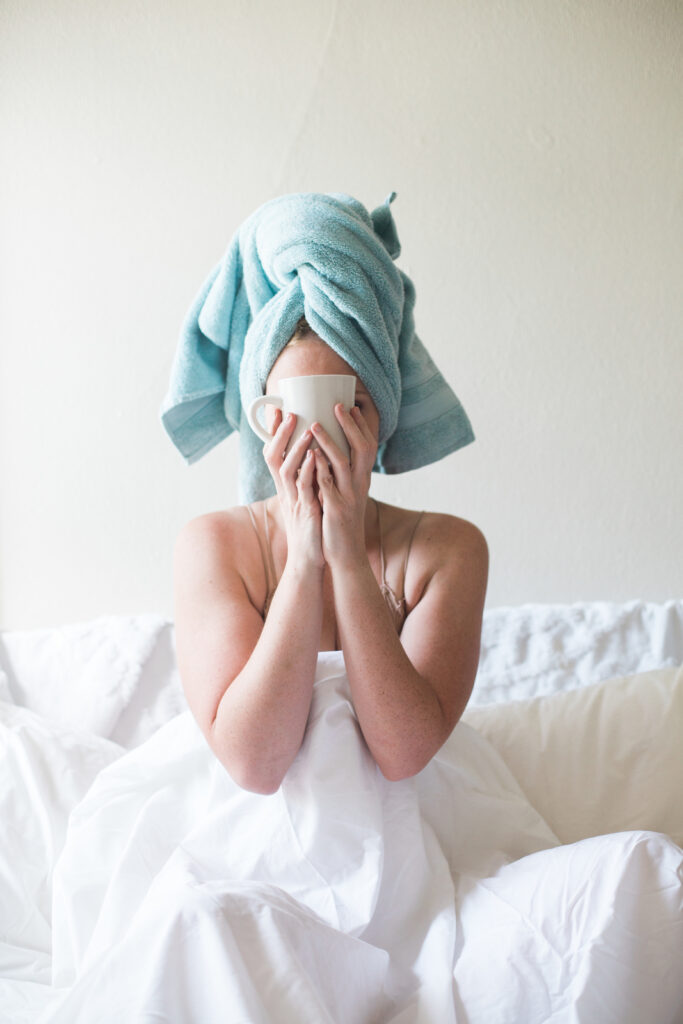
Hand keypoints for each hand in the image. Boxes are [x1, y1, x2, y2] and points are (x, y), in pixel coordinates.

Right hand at [263, 408, 324, 570]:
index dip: (274, 431)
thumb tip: (313, 455)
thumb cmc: (310, 528)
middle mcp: (285, 491)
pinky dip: (308, 473)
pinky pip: (304, 490)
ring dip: (295, 449)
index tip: (278, 407)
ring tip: (306, 429)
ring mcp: (294, 502)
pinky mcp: (305, 513)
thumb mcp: (305, 498)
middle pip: (273, 457)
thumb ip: (306, 477)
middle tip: (290, 412)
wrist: (308, 560)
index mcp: (286, 485)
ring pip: (286, 471)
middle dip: (280, 434)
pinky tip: (314, 459)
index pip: (274, 453)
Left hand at [310, 404, 377, 567]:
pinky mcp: (335, 510)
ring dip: (330, 442)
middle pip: (362, 449)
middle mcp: (359, 486)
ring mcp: (349, 498)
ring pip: (343, 464)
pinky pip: (328, 486)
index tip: (352, 406)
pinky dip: (321, 469)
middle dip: (350, 426)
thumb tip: (327, 453)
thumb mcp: (345, 495)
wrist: (345, 555)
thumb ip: (339, 475)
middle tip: (338, 406)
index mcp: (362, 480)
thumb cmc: (340, 523)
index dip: (361, 426)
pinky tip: (311, 455)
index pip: (368, 447)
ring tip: (314, 425)